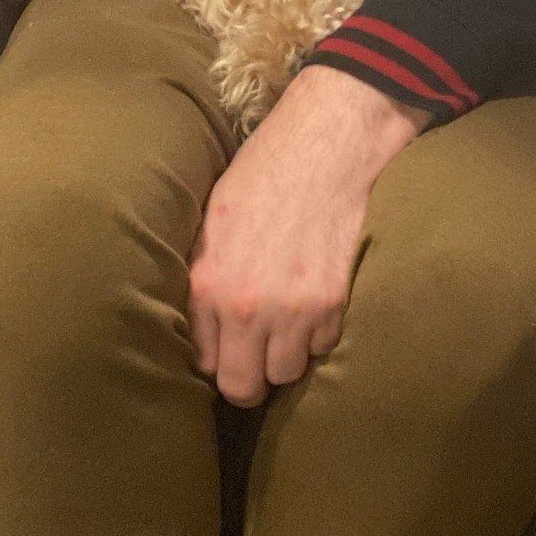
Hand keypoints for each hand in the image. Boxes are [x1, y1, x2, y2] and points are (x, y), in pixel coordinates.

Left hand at [187, 67, 427, 404]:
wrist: (322, 148)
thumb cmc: (261, 177)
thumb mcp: (211, 227)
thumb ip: (204, 285)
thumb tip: (202, 333)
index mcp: (208, 287)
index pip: (205, 366)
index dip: (219, 359)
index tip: (230, 348)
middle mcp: (247, 308)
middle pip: (245, 387)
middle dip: (250, 377)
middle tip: (258, 355)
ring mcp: (294, 310)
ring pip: (288, 372)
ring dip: (288, 352)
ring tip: (289, 319)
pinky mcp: (332, 302)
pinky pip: (324, 345)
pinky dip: (320, 331)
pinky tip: (315, 297)